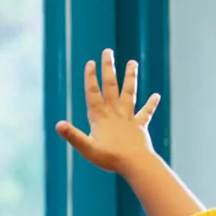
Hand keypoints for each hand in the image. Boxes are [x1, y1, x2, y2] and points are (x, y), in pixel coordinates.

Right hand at [55, 49, 161, 172]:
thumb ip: (73, 135)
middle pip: (111, 86)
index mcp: (99, 117)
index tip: (91, 62)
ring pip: (129, 93)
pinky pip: (145, 113)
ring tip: (133, 62)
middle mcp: (114, 113)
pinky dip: (151, 104)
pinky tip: (156, 95)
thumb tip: (58, 125)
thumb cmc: (109, 158)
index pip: (93, 93)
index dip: (90, 78)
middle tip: (108, 52)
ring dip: (130, 77)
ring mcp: (128, 118)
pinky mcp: (139, 126)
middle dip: (108, 69)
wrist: (136, 164)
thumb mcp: (86, 148)